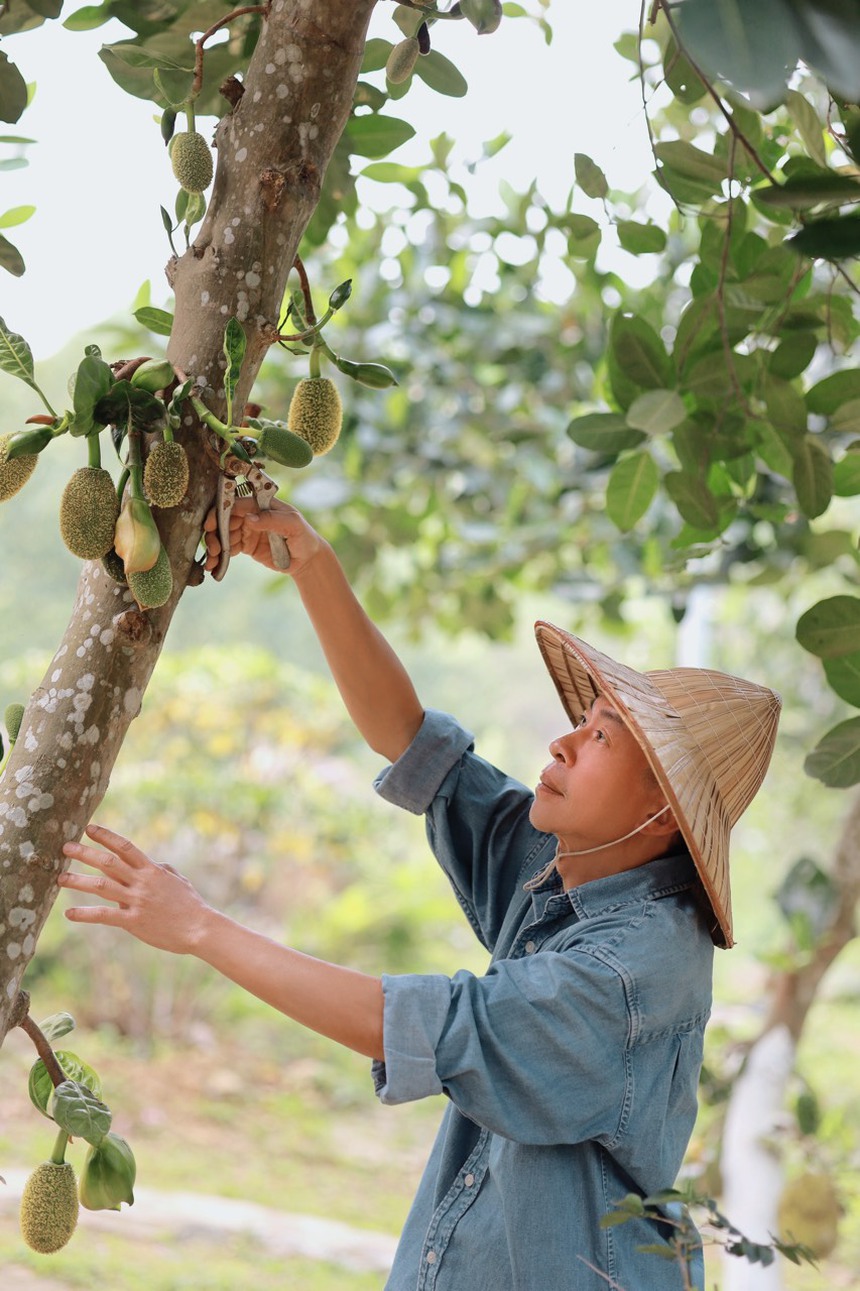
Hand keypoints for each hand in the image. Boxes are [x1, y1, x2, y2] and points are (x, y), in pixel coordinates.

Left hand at [59, 824, 209, 954]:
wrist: (199, 928)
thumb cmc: (190, 904)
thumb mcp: (177, 880)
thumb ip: (161, 869)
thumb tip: (152, 863)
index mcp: (152, 870)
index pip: (125, 847)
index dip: (106, 837)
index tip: (89, 829)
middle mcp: (142, 882)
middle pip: (109, 863)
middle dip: (85, 854)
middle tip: (66, 847)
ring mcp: (137, 901)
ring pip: (102, 887)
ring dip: (78, 881)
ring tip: (60, 878)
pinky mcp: (133, 921)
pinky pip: (104, 915)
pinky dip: (85, 914)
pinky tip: (69, 914)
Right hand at [202, 496, 326, 575]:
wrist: (306, 560)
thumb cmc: (304, 536)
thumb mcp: (293, 524)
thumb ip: (272, 519)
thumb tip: (249, 518)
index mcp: (261, 505)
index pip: (237, 504)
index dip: (221, 512)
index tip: (211, 524)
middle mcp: (251, 515)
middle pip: (225, 519)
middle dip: (215, 533)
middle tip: (213, 548)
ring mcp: (247, 531)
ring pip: (224, 535)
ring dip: (214, 546)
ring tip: (212, 560)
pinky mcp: (246, 546)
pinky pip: (229, 549)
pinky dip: (220, 557)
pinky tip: (214, 566)